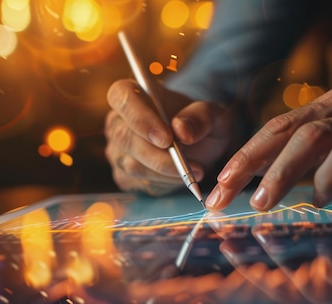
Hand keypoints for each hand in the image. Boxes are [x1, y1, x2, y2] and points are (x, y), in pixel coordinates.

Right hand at [104, 79, 238, 194]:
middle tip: (188, 164)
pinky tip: (181, 176)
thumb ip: (201, 116)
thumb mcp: (214, 114)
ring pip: (131, 165)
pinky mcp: (123, 174)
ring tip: (195, 170)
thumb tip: (180, 130)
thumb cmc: (202, 123)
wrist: (202, 146)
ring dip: (166, 171)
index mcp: (136, 93)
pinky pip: (138, 182)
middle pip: (124, 137)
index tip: (166, 138)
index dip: (139, 117)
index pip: (122, 96)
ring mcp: (117, 148)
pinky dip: (163, 182)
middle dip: (157, 155)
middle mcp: (119, 120)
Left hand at [205, 84, 331, 210]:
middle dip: (247, 162)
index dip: (245, 155)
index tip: (220, 184)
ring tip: (261, 202)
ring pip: (312, 138)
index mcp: (327, 106)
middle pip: (282, 130)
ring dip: (281, 172)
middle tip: (221, 195)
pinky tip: (321, 199)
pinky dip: (331, 176)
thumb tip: (275, 185)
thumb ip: (317, 159)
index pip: (276, 128)